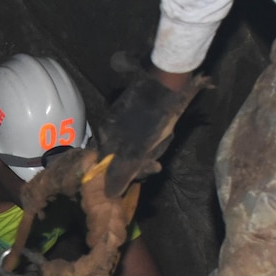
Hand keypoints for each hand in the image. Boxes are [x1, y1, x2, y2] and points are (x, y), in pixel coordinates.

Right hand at [96, 69, 203, 199]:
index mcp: (106, 134)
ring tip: (165, 136)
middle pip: (125, 155)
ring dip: (154, 147)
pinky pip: (145, 133)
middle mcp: (111, 126)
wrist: (169, 82)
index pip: (110, 164)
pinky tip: (166, 129)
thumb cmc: (153, 118)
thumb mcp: (137, 150)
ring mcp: (124, 118)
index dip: (128, 171)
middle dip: (144, 157)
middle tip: (158, 152)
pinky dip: (157, 136)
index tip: (148, 166)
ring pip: (138, 145)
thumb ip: (123, 171)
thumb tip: (110, 193)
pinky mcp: (138, 111)